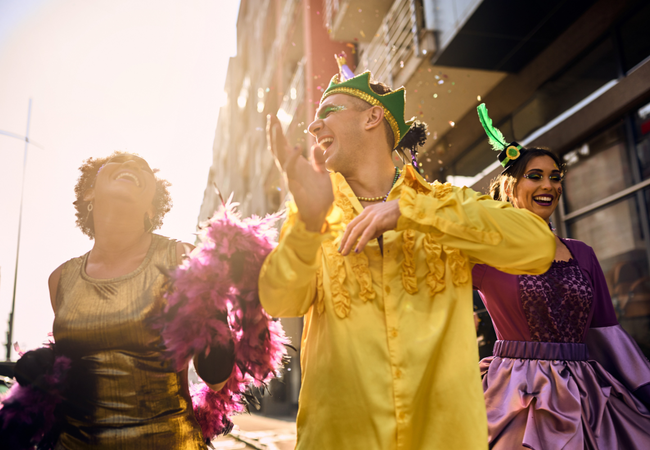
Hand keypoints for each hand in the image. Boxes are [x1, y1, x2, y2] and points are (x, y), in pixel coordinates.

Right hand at [267, 115, 333, 231]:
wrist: (320, 213)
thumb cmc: (320, 194)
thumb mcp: (322, 173)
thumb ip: (319, 160)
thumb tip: (316, 146)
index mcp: (296, 164)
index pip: (283, 144)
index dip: (277, 132)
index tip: (273, 117)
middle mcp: (290, 168)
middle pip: (277, 147)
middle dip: (274, 132)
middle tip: (271, 116)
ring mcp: (290, 176)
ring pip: (279, 155)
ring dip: (277, 140)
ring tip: (276, 126)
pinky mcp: (294, 184)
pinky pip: (290, 168)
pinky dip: (291, 158)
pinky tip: (296, 147)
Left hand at [339, 200, 400, 254]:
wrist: (407, 208)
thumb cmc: (396, 215)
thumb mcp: (381, 222)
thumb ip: (373, 230)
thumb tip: (365, 239)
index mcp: (366, 211)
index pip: (352, 224)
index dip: (345, 234)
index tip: (342, 245)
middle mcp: (367, 212)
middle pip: (351, 227)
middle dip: (344, 240)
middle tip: (340, 251)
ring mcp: (372, 216)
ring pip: (356, 231)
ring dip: (349, 243)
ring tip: (345, 253)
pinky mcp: (378, 221)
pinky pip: (366, 233)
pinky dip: (361, 242)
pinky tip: (357, 250)